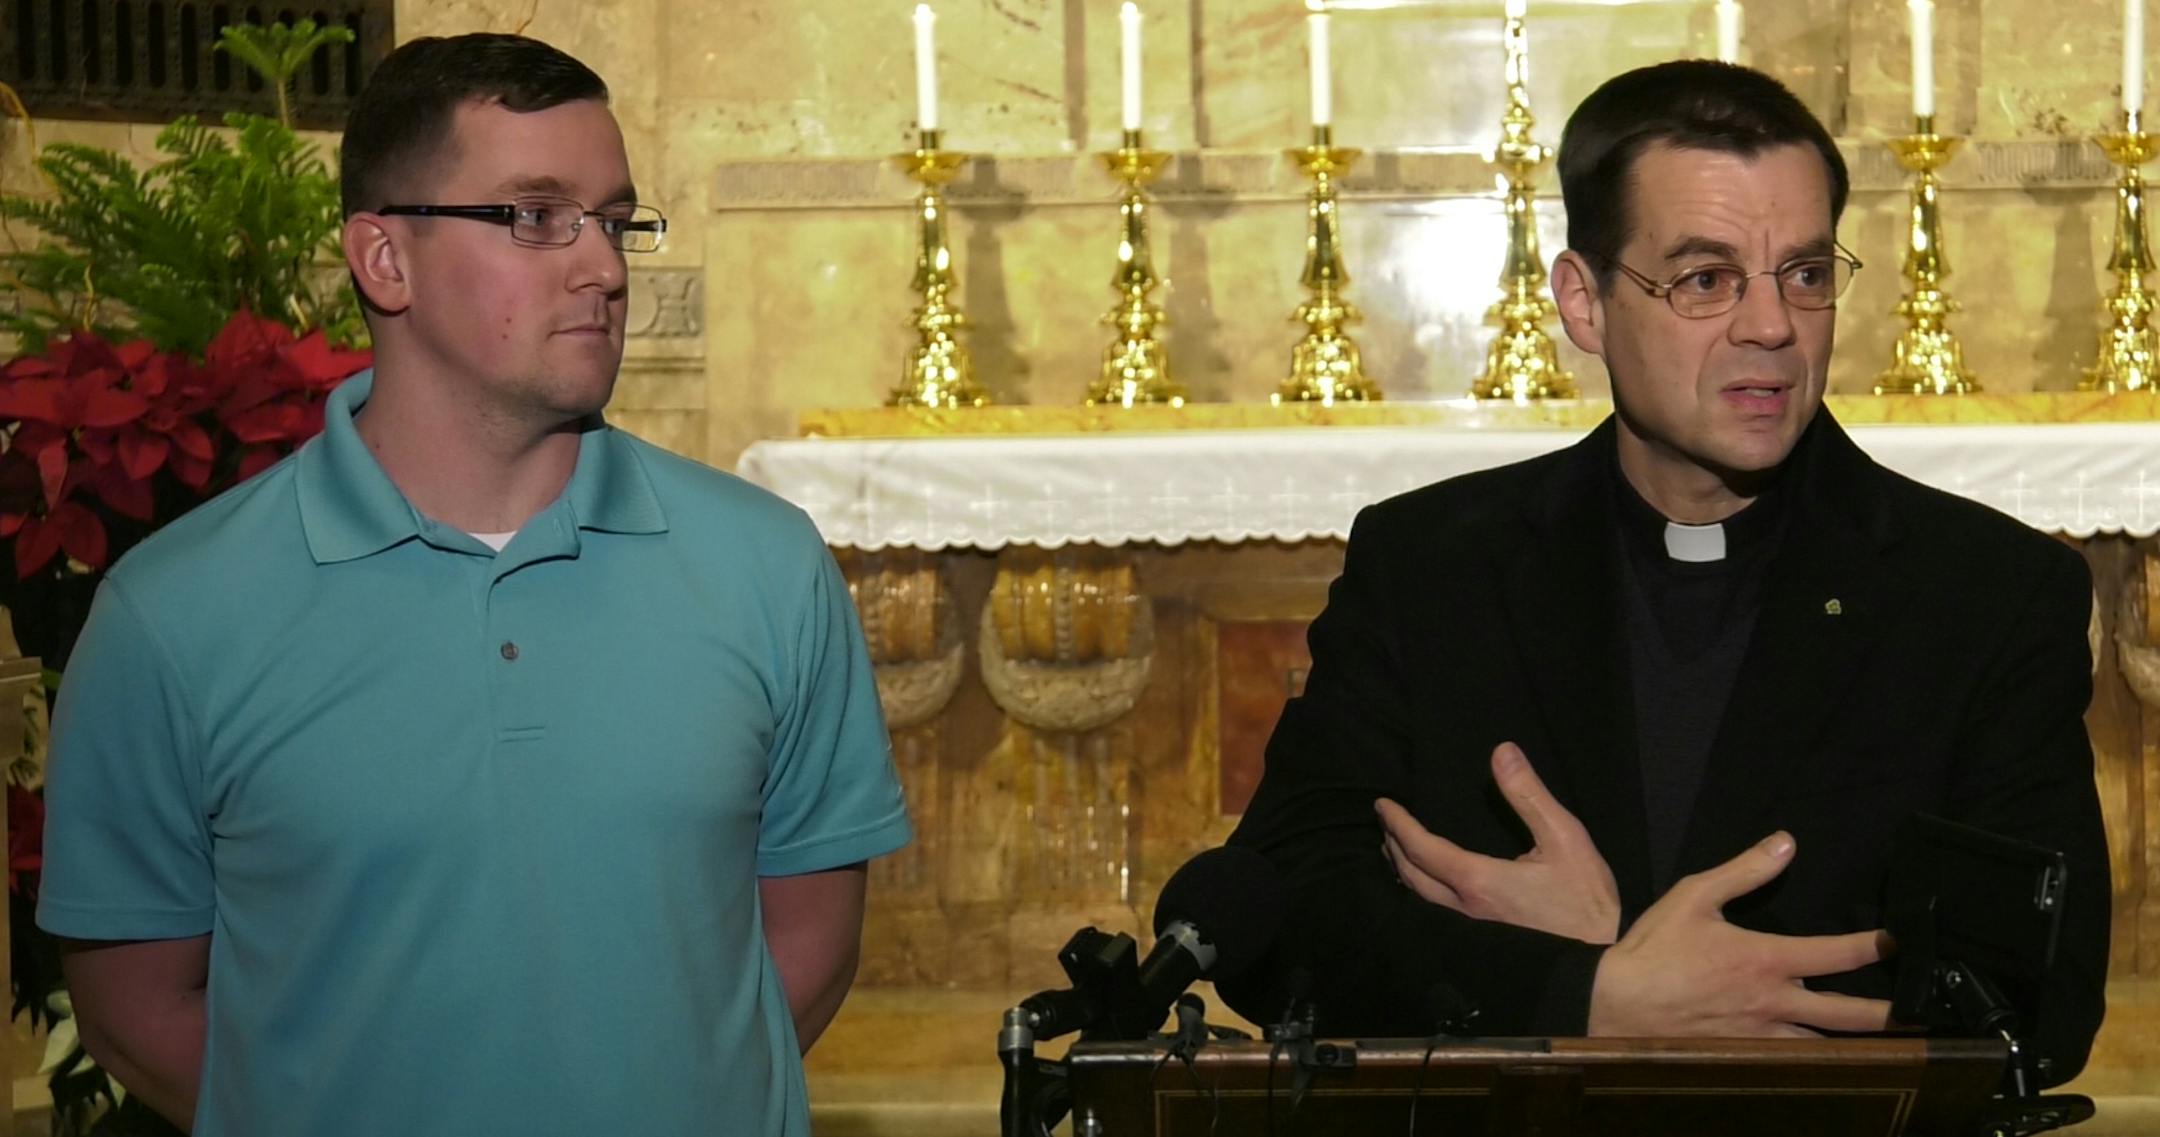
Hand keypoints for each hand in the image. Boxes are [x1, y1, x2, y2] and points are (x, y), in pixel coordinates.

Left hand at [1376, 741, 1620, 944]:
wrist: (1600, 965)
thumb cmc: (1586, 902)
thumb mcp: (1566, 839)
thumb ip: (1529, 796)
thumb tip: (1501, 753)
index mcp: (1478, 882)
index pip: (1422, 848)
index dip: (1398, 824)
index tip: (1382, 805)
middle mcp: (1464, 910)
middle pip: (1411, 874)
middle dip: (1394, 844)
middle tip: (1385, 822)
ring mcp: (1470, 933)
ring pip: (1419, 899)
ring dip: (1402, 869)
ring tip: (1395, 849)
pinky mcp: (1480, 946)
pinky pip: (1434, 914)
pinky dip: (1419, 892)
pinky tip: (1427, 886)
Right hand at [1588, 831, 1890, 1037]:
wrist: (1615, 1002)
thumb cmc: (1655, 948)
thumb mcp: (1694, 895)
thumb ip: (1744, 871)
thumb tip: (1785, 843)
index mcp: (1765, 958)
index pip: (1835, 954)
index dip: (1875, 947)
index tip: (1898, 941)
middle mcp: (1773, 1001)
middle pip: (1846, 1014)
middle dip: (1886, 1014)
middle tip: (1917, 1012)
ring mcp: (1761, 1033)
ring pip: (1823, 1045)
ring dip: (1855, 1043)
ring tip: (1882, 1042)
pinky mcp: (1743, 1053)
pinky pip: (1790, 1060)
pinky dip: (1814, 1059)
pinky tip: (1825, 1059)